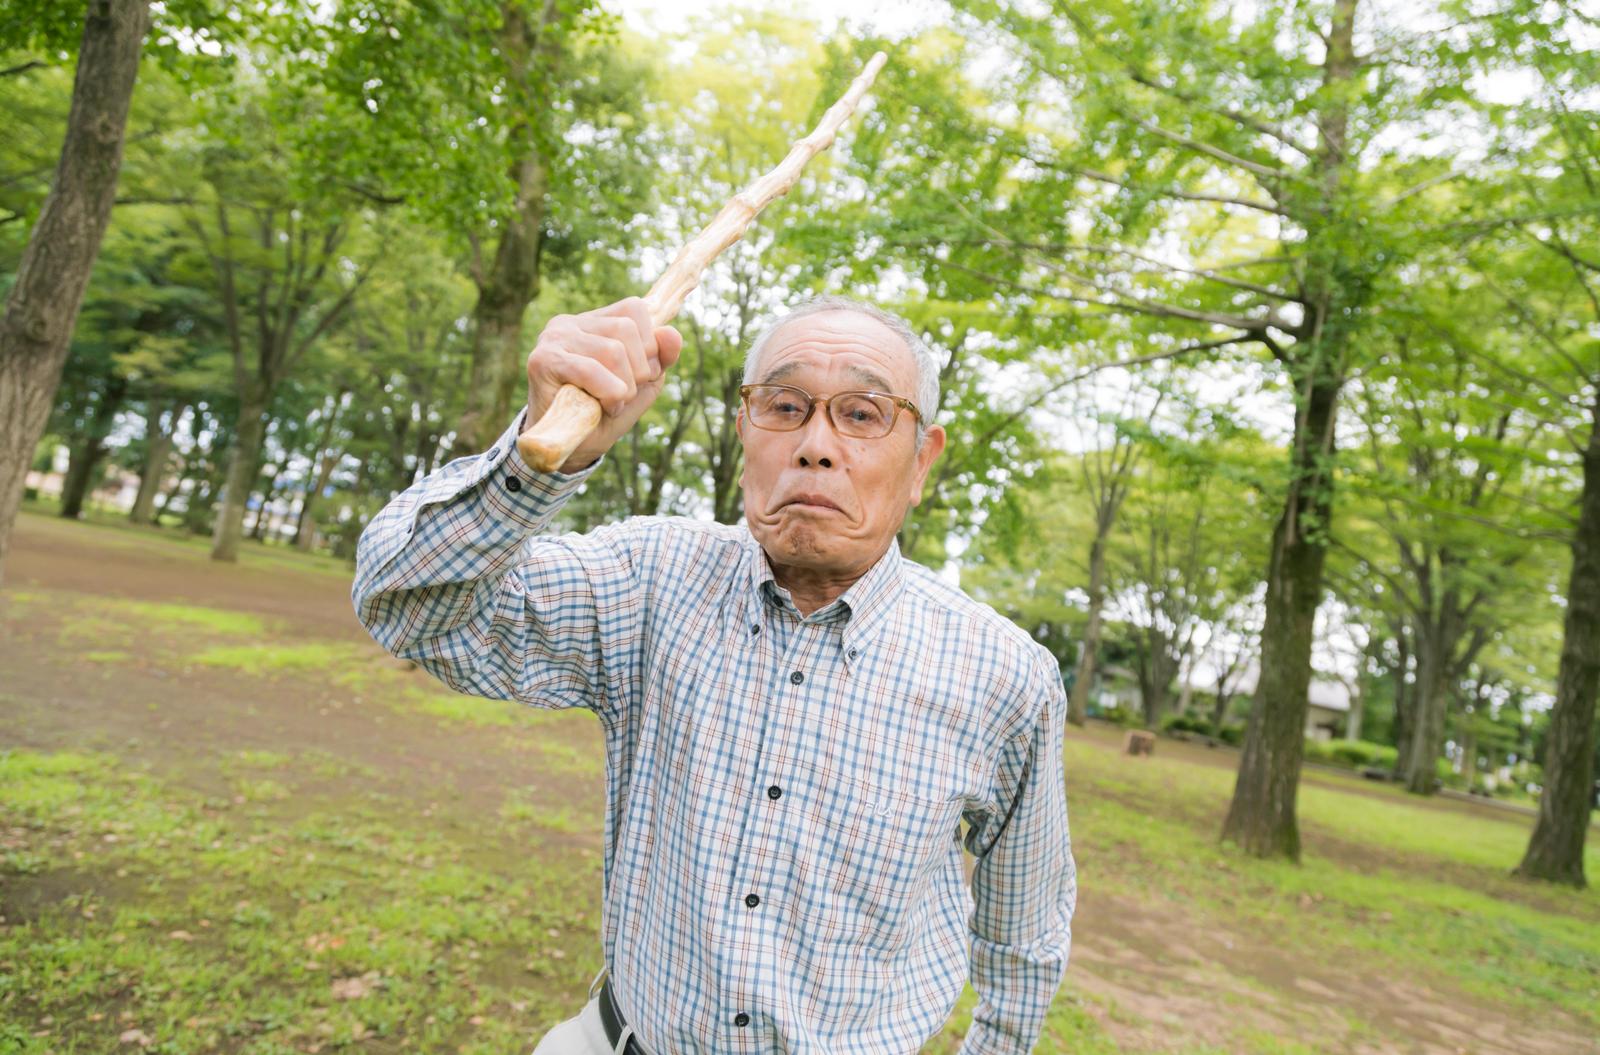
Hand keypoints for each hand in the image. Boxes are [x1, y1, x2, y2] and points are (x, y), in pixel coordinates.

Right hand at [522, 297, 682, 472]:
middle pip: (626, 328)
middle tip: (623, 396)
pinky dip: (608, 394)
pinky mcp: (542, 360)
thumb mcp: (642, 384)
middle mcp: (569, 323)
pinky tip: (604, 408)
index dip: (649, 344)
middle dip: (638, 371)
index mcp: (593, 322)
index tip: (640, 376)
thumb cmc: (604, 413)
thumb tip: (673, 333)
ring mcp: (553, 339)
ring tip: (610, 404)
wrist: (572, 449)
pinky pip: (590, 370)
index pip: (634, 309)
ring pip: (612, 350)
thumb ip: (660, 357)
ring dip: (623, 388)